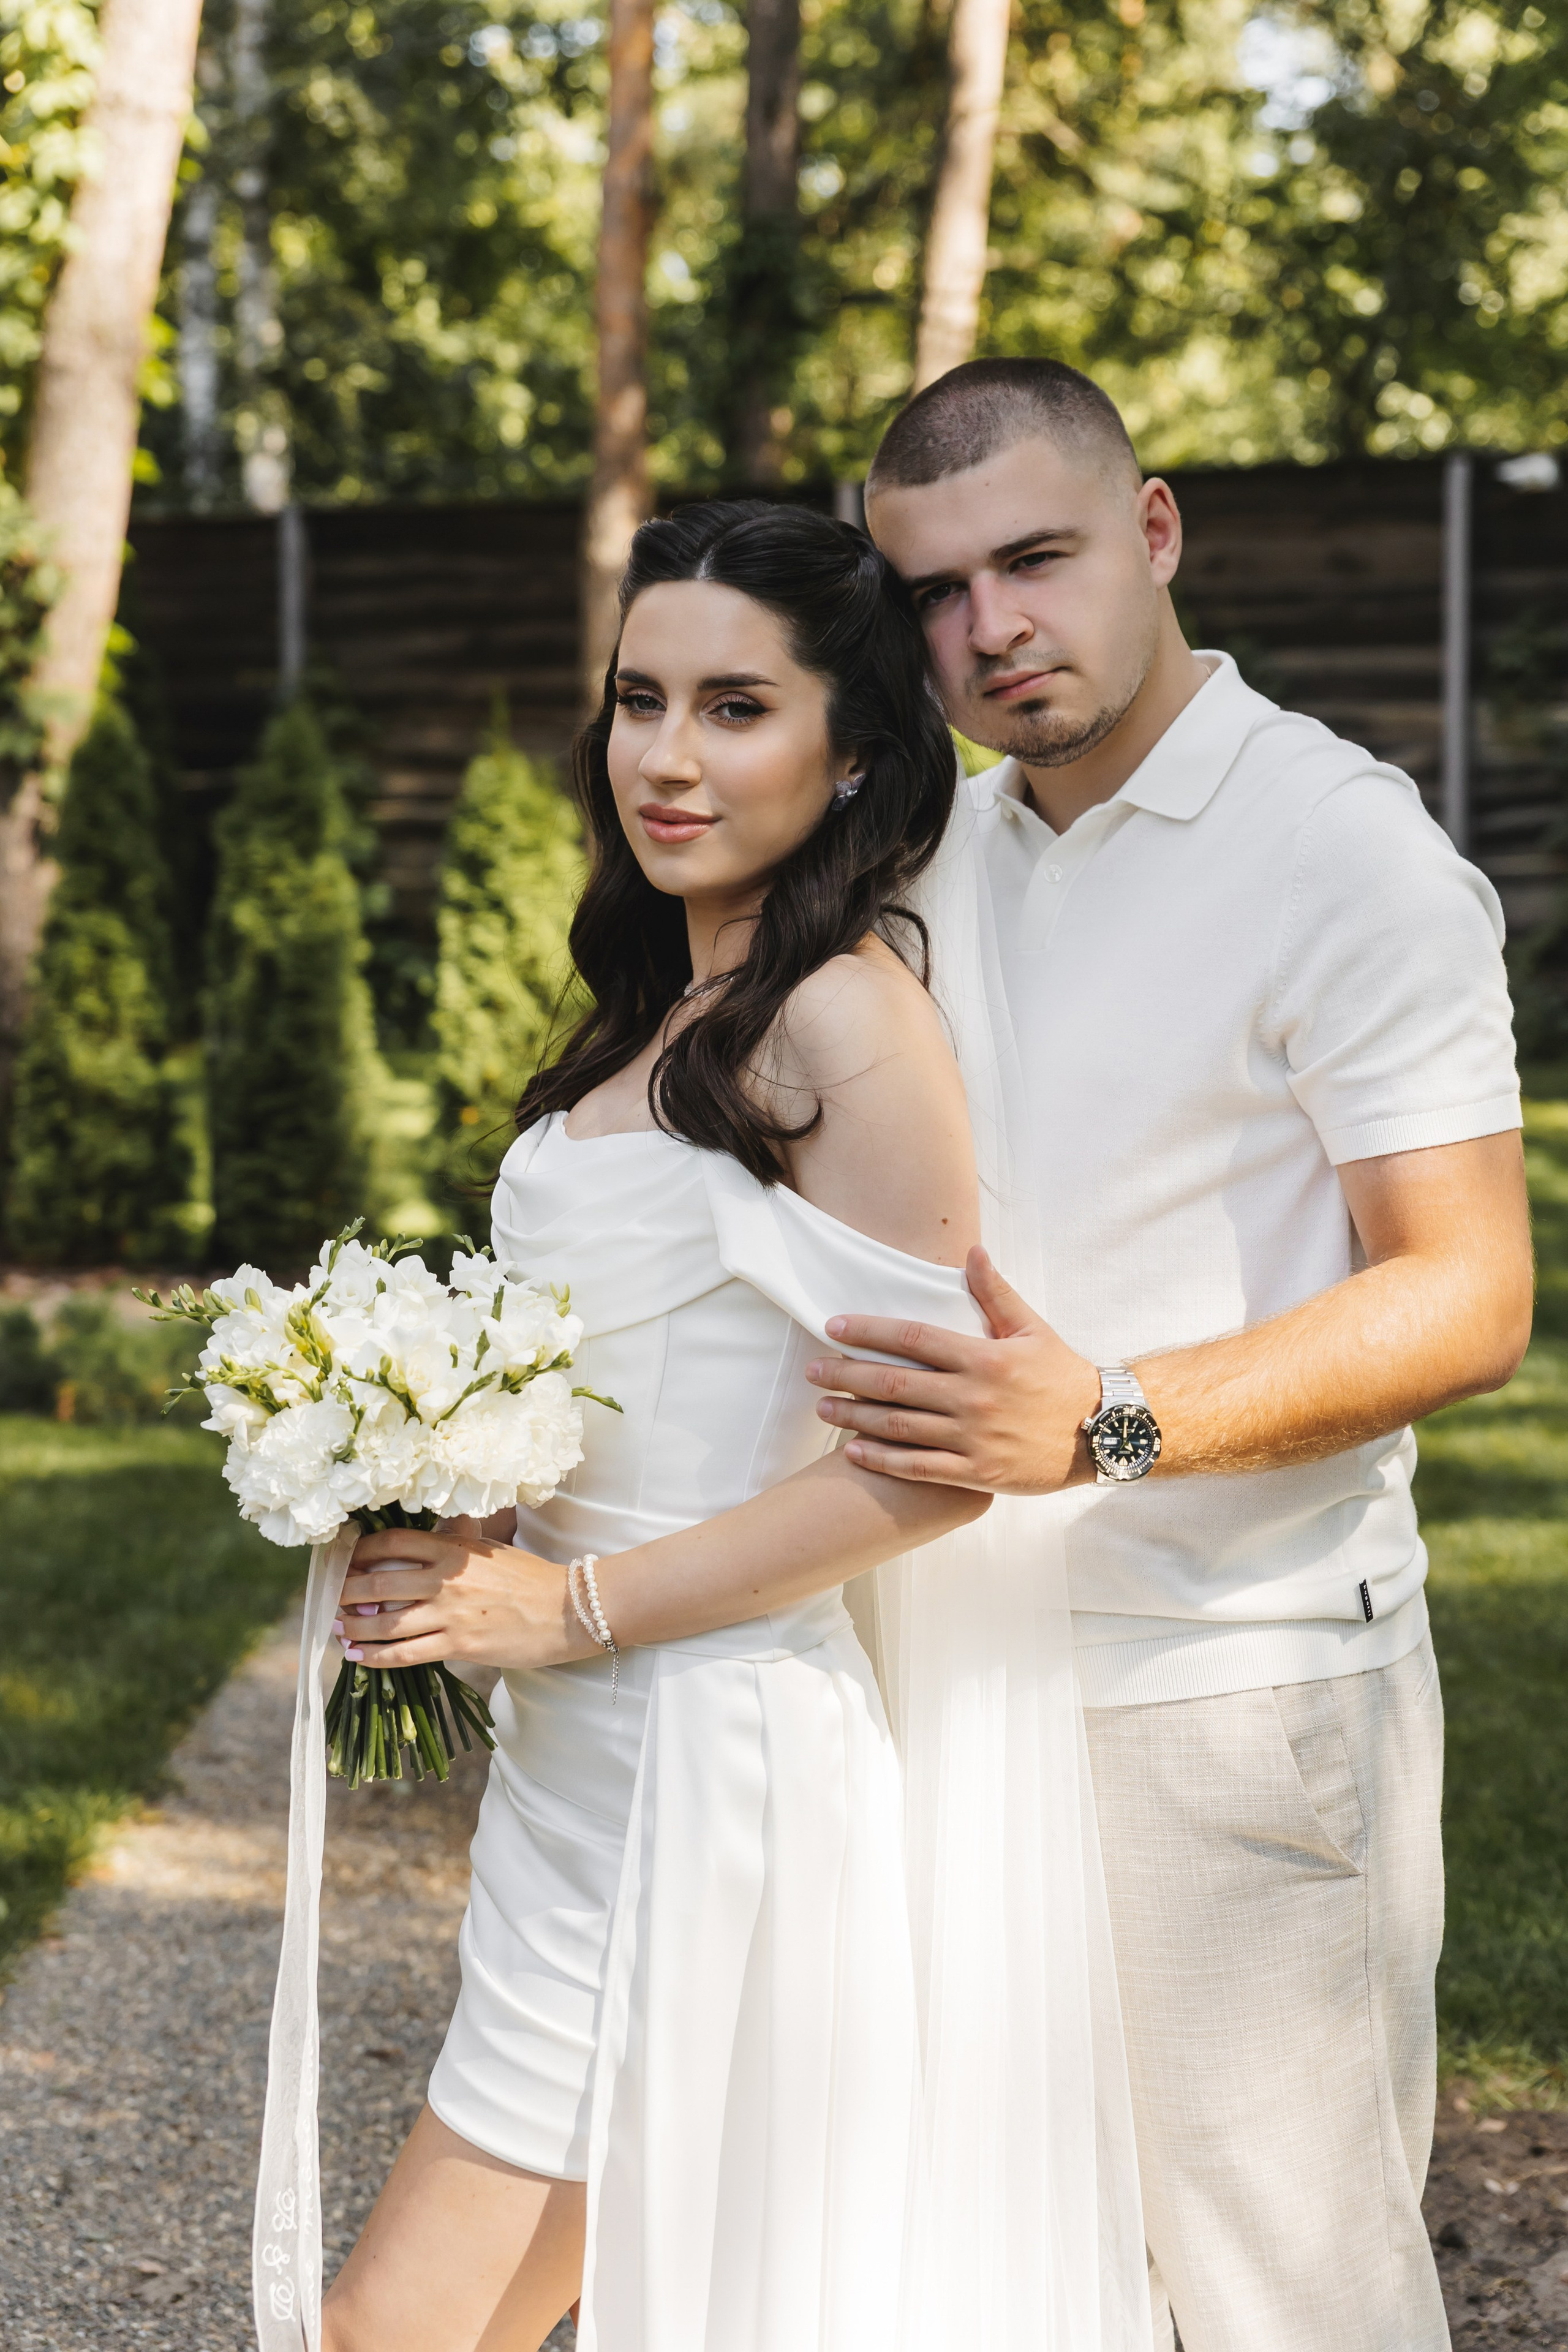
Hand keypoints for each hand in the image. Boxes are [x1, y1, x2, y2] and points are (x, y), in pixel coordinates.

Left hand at [334, 1517, 597, 1672]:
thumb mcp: (490, 1550)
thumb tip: (428, 1536)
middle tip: (329, 1598)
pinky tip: (359, 1656)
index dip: (361, 1551)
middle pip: (379, 1582)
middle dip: (346, 1592)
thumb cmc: (529, 1579)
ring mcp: (452, 1613)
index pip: (394, 1542)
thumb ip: (457, 1543)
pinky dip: (376, 1656)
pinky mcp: (460, 1645)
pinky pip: (406, 1653)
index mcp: (455, 1548)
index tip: (345, 1560)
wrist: (566, 1611)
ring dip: (354, 1627)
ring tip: (337, 1629)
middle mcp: (447, 1578)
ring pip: (386, 1622)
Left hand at [804, 1247, 1100, 1495]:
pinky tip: (852, 1452)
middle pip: (894, 1382)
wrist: (1102, 1433)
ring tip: (822, 1406)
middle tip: (811, 1368)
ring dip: (854, 1416)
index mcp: (983, 1357)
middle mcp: (972, 1397)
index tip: (834, 1326)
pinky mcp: (976, 1473)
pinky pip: (918, 1468)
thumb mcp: (1033, 1329)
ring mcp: (972, 1437)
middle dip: (846, 1373)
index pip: (912, 1336)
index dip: (868, 1330)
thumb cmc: (1062, 1377)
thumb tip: (972, 1250)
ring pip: (898, 1426)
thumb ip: (996, 1292)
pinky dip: (881, 1460)